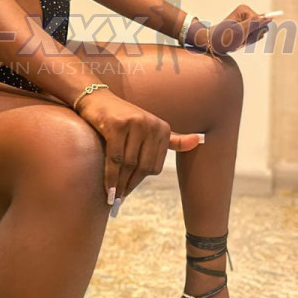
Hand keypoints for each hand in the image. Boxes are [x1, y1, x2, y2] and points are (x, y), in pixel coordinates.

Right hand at [76, 89, 202, 204]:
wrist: (96, 99)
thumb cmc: (123, 119)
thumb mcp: (150, 128)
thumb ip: (173, 139)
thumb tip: (200, 140)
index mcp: (163, 129)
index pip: (154, 166)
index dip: (140, 180)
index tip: (128, 190)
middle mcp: (152, 125)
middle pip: (143, 166)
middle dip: (129, 184)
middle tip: (118, 198)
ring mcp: (135, 124)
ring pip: (128, 163)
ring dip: (118, 183)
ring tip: (112, 196)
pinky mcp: (117, 125)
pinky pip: (114, 158)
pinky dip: (110, 176)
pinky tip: (107, 188)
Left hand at [195, 4, 270, 53]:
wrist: (212, 43)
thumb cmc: (223, 37)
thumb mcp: (240, 31)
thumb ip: (255, 24)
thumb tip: (268, 18)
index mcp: (245, 10)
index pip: (261, 21)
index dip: (253, 31)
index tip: (241, 33)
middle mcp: (247, 13)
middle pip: (262, 26)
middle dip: (252, 36)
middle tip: (239, 39)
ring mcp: (247, 21)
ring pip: (259, 33)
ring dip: (250, 40)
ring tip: (238, 40)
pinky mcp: (247, 28)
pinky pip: (255, 37)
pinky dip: (248, 41)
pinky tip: (239, 41)